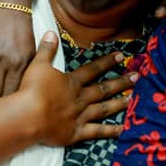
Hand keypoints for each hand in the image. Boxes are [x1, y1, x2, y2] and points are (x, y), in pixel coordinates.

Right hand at [19, 32, 136, 146]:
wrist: (28, 115)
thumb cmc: (31, 90)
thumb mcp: (38, 65)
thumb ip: (46, 49)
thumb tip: (52, 33)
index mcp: (71, 82)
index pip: (92, 69)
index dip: (106, 62)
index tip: (121, 56)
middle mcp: (80, 98)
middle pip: (103, 89)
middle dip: (120, 82)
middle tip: (137, 77)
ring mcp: (80, 116)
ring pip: (104, 108)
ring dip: (119, 103)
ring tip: (133, 99)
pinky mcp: (76, 132)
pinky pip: (97, 132)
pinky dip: (111, 131)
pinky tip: (123, 129)